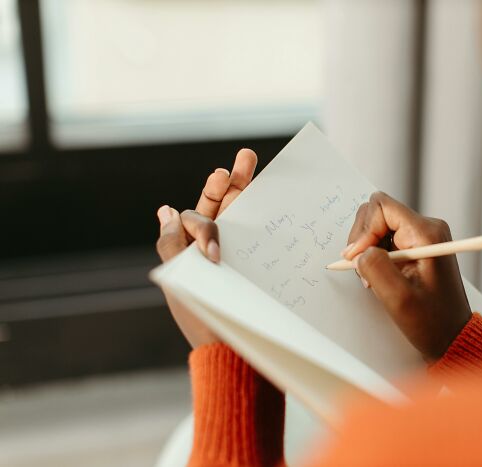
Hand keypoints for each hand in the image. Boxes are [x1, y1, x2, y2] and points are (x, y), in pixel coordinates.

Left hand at [156, 149, 257, 347]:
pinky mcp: (257, 266)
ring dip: (244, 186)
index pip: (196, 218)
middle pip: (220, 206)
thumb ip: (171, 245)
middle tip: (244, 158)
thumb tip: (165, 209)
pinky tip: (272, 194)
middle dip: (229, 181)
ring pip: (240, 213)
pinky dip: (264, 212)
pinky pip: (259, 234)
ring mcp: (238, 256)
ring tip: (249, 160)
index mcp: (190, 252)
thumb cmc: (205, 323)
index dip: (203, 225)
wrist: (236, 356)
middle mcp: (214, 250)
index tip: (213, 255)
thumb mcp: (180, 282)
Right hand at [344, 192, 471, 361]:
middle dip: (362, 240)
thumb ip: (375, 268)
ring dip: (367, 250)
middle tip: (363, 270)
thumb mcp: (399, 298)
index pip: (381, 207)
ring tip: (372, 277)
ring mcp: (421, 236)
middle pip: (377, 213)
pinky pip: (384, 239)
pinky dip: (374, 256)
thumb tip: (358, 251)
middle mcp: (426, 228)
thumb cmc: (433, 322)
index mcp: (426, 233)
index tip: (357, 258)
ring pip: (377, 226)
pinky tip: (379, 277)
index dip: (363, 231)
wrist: (451, 337)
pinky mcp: (415, 246)